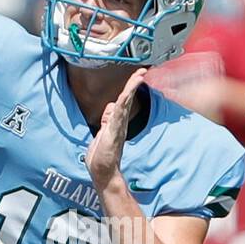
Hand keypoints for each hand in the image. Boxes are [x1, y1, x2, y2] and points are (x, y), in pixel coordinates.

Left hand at [86, 68, 147, 188]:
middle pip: (127, 99)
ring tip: (138, 77)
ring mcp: (117, 127)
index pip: (124, 100)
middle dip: (134, 84)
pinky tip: (125, 95)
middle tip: (142, 71)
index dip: (130, 87)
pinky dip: (122, 105)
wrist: (103, 172)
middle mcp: (120, 123)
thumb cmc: (102, 155)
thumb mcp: (102, 131)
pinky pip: (117, 116)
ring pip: (124, 105)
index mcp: (117, 121)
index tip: (138, 74)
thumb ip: (107, 119)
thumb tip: (110, 106)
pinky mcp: (113, 134)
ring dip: (130, 90)